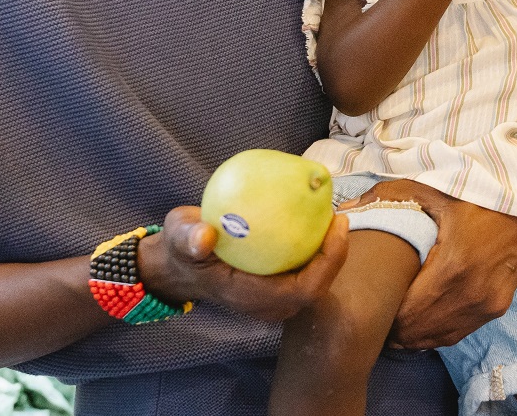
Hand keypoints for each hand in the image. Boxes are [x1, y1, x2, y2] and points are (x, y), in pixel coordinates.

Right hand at [138, 205, 348, 323]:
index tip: (335, 225)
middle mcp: (269, 304)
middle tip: (338, 214)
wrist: (180, 264)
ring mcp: (274, 298)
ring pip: (314, 278)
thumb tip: (203, 235)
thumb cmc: (183, 249)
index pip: (304, 290)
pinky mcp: (275, 286)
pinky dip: (314, 246)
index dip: (328, 263)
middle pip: (318, 285)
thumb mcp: (179, 237)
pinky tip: (315, 216)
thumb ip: (187, 237)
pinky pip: (304, 269)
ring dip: (329, 250)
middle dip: (336, 254)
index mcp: (252, 298)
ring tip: (332, 213)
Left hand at [339, 180, 516, 348]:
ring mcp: (487, 306)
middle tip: (375, 315)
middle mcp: (472, 296)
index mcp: (453, 269)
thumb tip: (347, 210)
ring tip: (393, 322)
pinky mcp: (497, 309)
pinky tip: (420, 323)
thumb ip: (388, 197)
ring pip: (438, 338)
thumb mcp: (434, 189)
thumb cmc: (480, 195)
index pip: (407, 314)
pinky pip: (458, 333)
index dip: (384, 315)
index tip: (368, 304)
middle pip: (419, 332)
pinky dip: (436, 333)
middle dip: (394, 328)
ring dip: (414, 335)